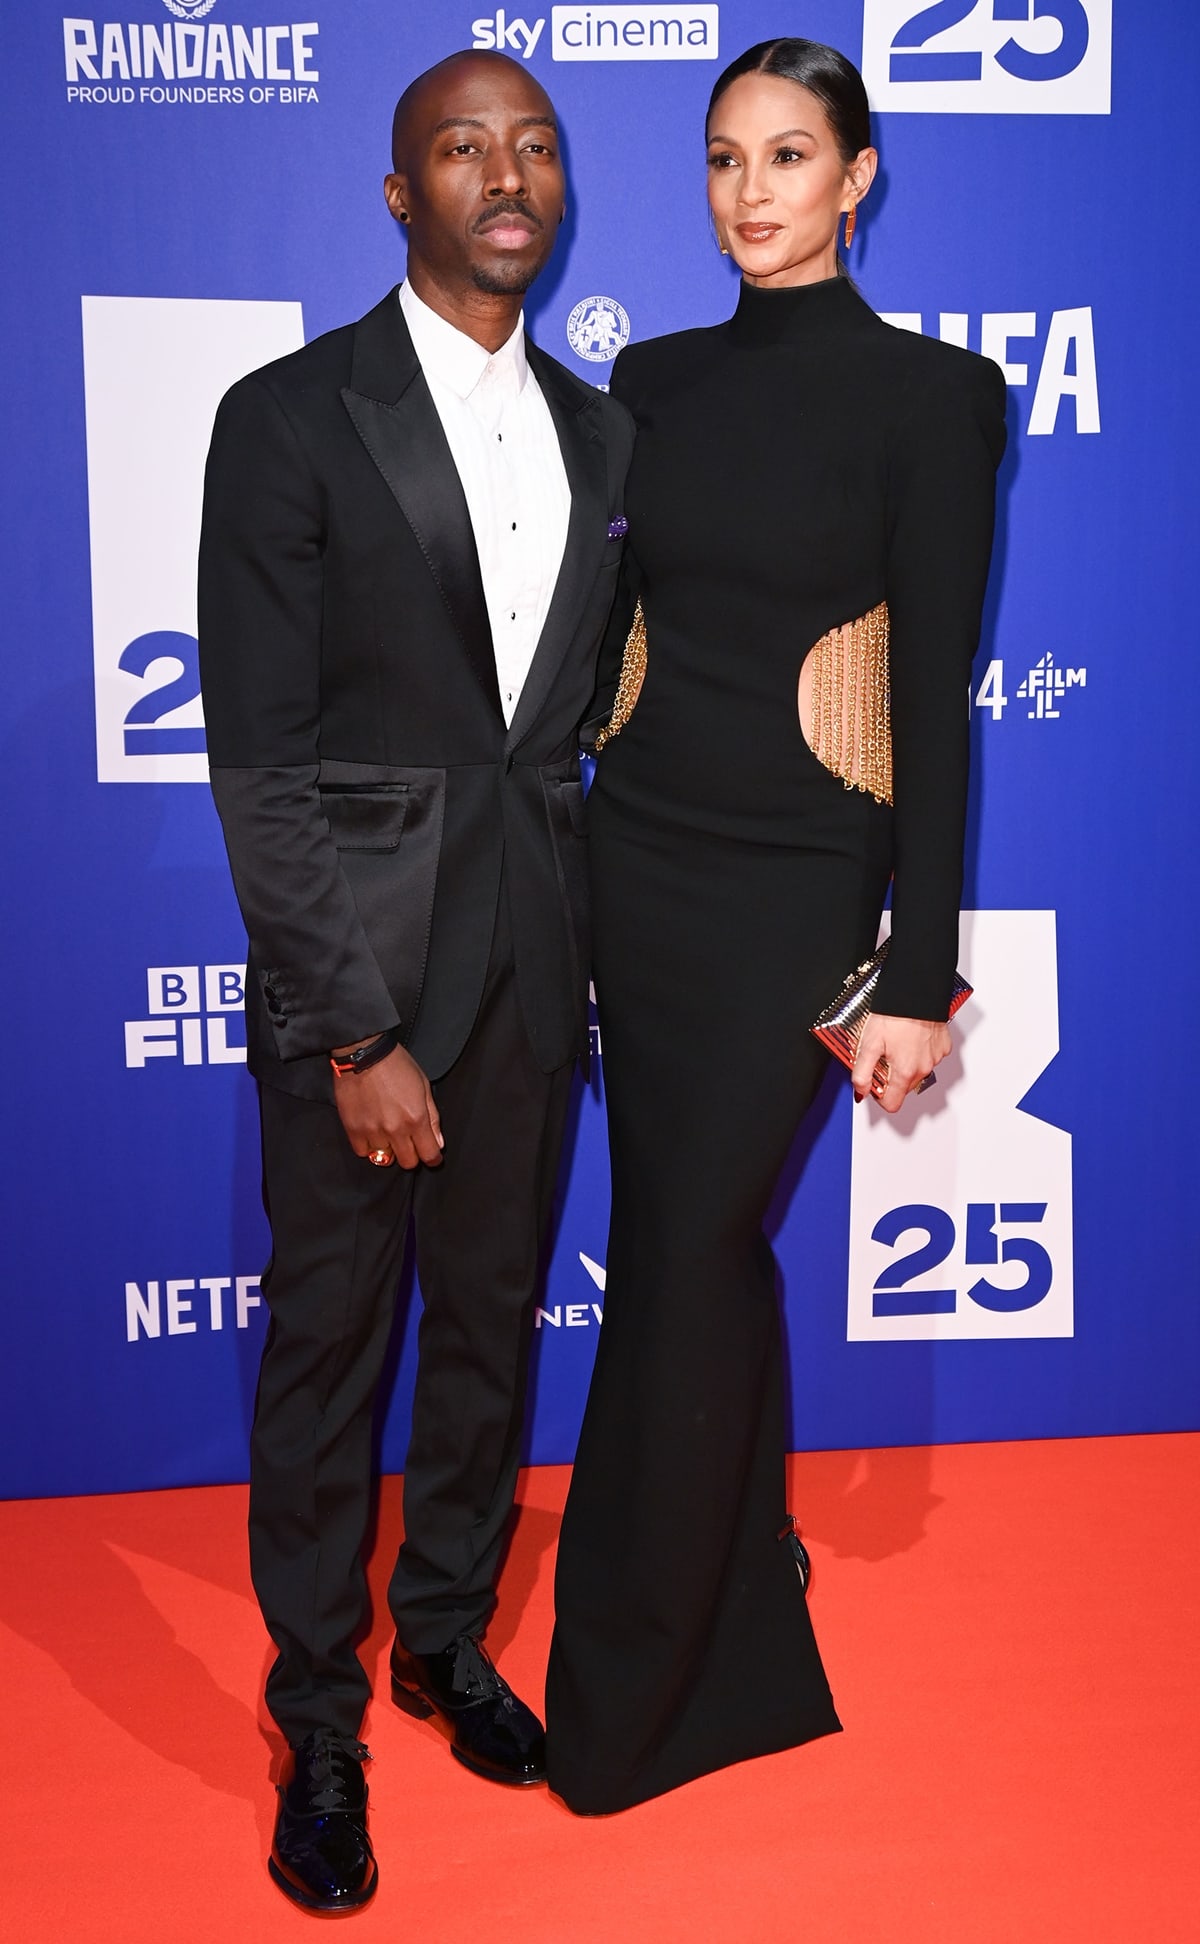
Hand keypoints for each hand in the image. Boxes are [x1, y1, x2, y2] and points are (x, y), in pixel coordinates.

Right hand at [332, 1044, 443, 1168]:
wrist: (364, 1054)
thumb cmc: (395, 1065)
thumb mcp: (423, 1086)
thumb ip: (432, 1118)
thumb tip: (438, 1143)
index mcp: (416, 1118)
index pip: (429, 1154)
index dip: (433, 1158)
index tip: (431, 1156)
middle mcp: (395, 1129)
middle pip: (408, 1162)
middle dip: (412, 1155)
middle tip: (409, 1143)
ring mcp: (373, 1131)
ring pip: (384, 1158)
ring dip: (389, 1148)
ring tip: (388, 1133)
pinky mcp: (353, 1129)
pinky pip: (363, 1152)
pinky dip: (369, 1146)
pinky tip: (372, 1133)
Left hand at [851, 1013, 951, 1115]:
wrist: (915, 992)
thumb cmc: (894, 1013)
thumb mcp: (869, 1044)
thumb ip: (862, 1073)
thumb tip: (860, 1091)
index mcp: (905, 1072)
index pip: (892, 1103)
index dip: (878, 1095)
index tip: (873, 1082)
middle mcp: (923, 1068)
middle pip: (904, 1087)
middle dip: (891, 1076)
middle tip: (882, 1054)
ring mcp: (935, 1058)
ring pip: (917, 1071)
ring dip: (905, 1062)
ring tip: (895, 1042)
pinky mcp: (943, 1047)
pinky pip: (929, 1057)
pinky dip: (919, 1051)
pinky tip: (909, 1036)